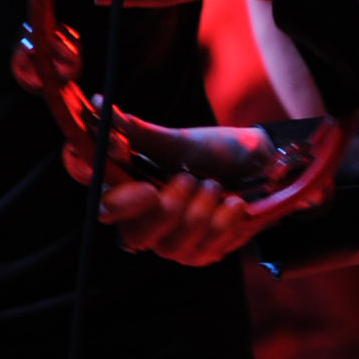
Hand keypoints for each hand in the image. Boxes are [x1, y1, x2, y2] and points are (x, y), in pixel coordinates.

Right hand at [91, 114, 325, 265]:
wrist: (261, 168)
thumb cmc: (213, 152)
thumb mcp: (178, 141)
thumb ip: (138, 132)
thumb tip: (97, 103)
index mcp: (130, 193)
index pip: (100, 201)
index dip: (105, 189)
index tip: (129, 168)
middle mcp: (143, 224)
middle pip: (134, 236)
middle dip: (168, 208)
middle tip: (189, 178)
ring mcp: (170, 244)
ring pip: (172, 245)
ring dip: (202, 209)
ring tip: (216, 186)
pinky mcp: (198, 255)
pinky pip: (205, 249)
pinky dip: (223, 221)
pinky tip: (233, 203)